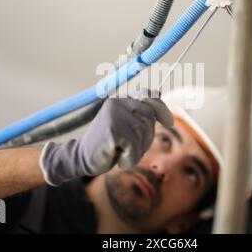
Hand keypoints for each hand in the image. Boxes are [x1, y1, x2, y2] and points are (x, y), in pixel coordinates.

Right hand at [39, 89, 172, 185]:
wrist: (82, 157)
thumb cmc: (109, 143)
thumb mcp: (126, 124)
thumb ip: (141, 111)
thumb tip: (160, 92)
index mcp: (121, 99)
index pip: (149, 96)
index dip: (162, 108)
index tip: (169, 123)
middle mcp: (117, 102)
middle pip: (149, 118)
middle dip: (146, 137)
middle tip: (132, 148)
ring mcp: (114, 115)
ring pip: (143, 134)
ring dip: (137, 151)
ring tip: (123, 153)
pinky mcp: (113, 130)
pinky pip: (134, 147)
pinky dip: (130, 159)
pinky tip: (119, 159)